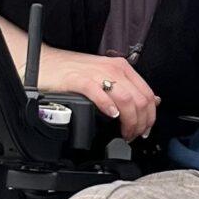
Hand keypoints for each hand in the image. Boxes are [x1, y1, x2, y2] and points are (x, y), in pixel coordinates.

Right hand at [13, 39, 159, 139]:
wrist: (46, 63)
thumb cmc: (73, 71)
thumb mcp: (105, 77)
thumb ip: (128, 89)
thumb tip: (152, 102)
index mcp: (121, 68)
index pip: (148, 94)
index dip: (150, 117)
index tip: (144, 130)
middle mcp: (112, 69)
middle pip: (139, 100)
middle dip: (140, 124)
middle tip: (133, 135)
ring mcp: (96, 74)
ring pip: (125, 100)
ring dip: (128, 122)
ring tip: (123, 133)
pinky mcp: (78, 80)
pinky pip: (99, 94)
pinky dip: (108, 107)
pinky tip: (110, 116)